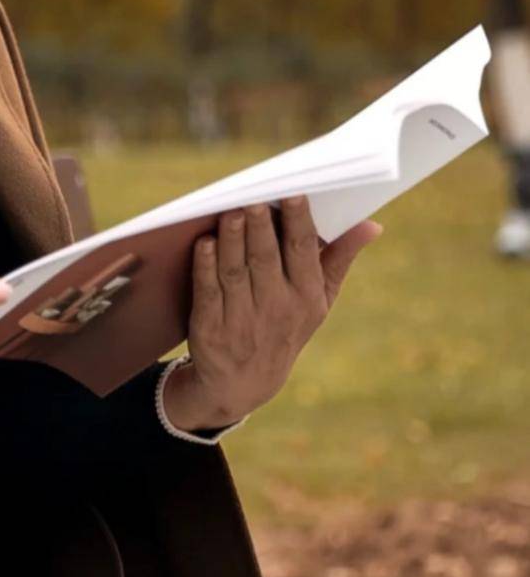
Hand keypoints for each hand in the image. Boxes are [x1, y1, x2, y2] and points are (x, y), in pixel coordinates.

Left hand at [177, 197, 382, 425]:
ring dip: (232, 240)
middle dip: (261, 227)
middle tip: (256, 197)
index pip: (302, 252)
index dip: (298, 222)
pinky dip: (204, 266)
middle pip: (266, 259)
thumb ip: (339, 258)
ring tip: (231, 211)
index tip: (293, 193)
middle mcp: (276, 308)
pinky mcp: (209, 328)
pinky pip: (207, 291)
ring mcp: (241, 320)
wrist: (243, 382)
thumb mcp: (319, 300)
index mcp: (306, 297)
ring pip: (235, 272)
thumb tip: (372, 225)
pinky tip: (203, 242)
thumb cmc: (286, 324)